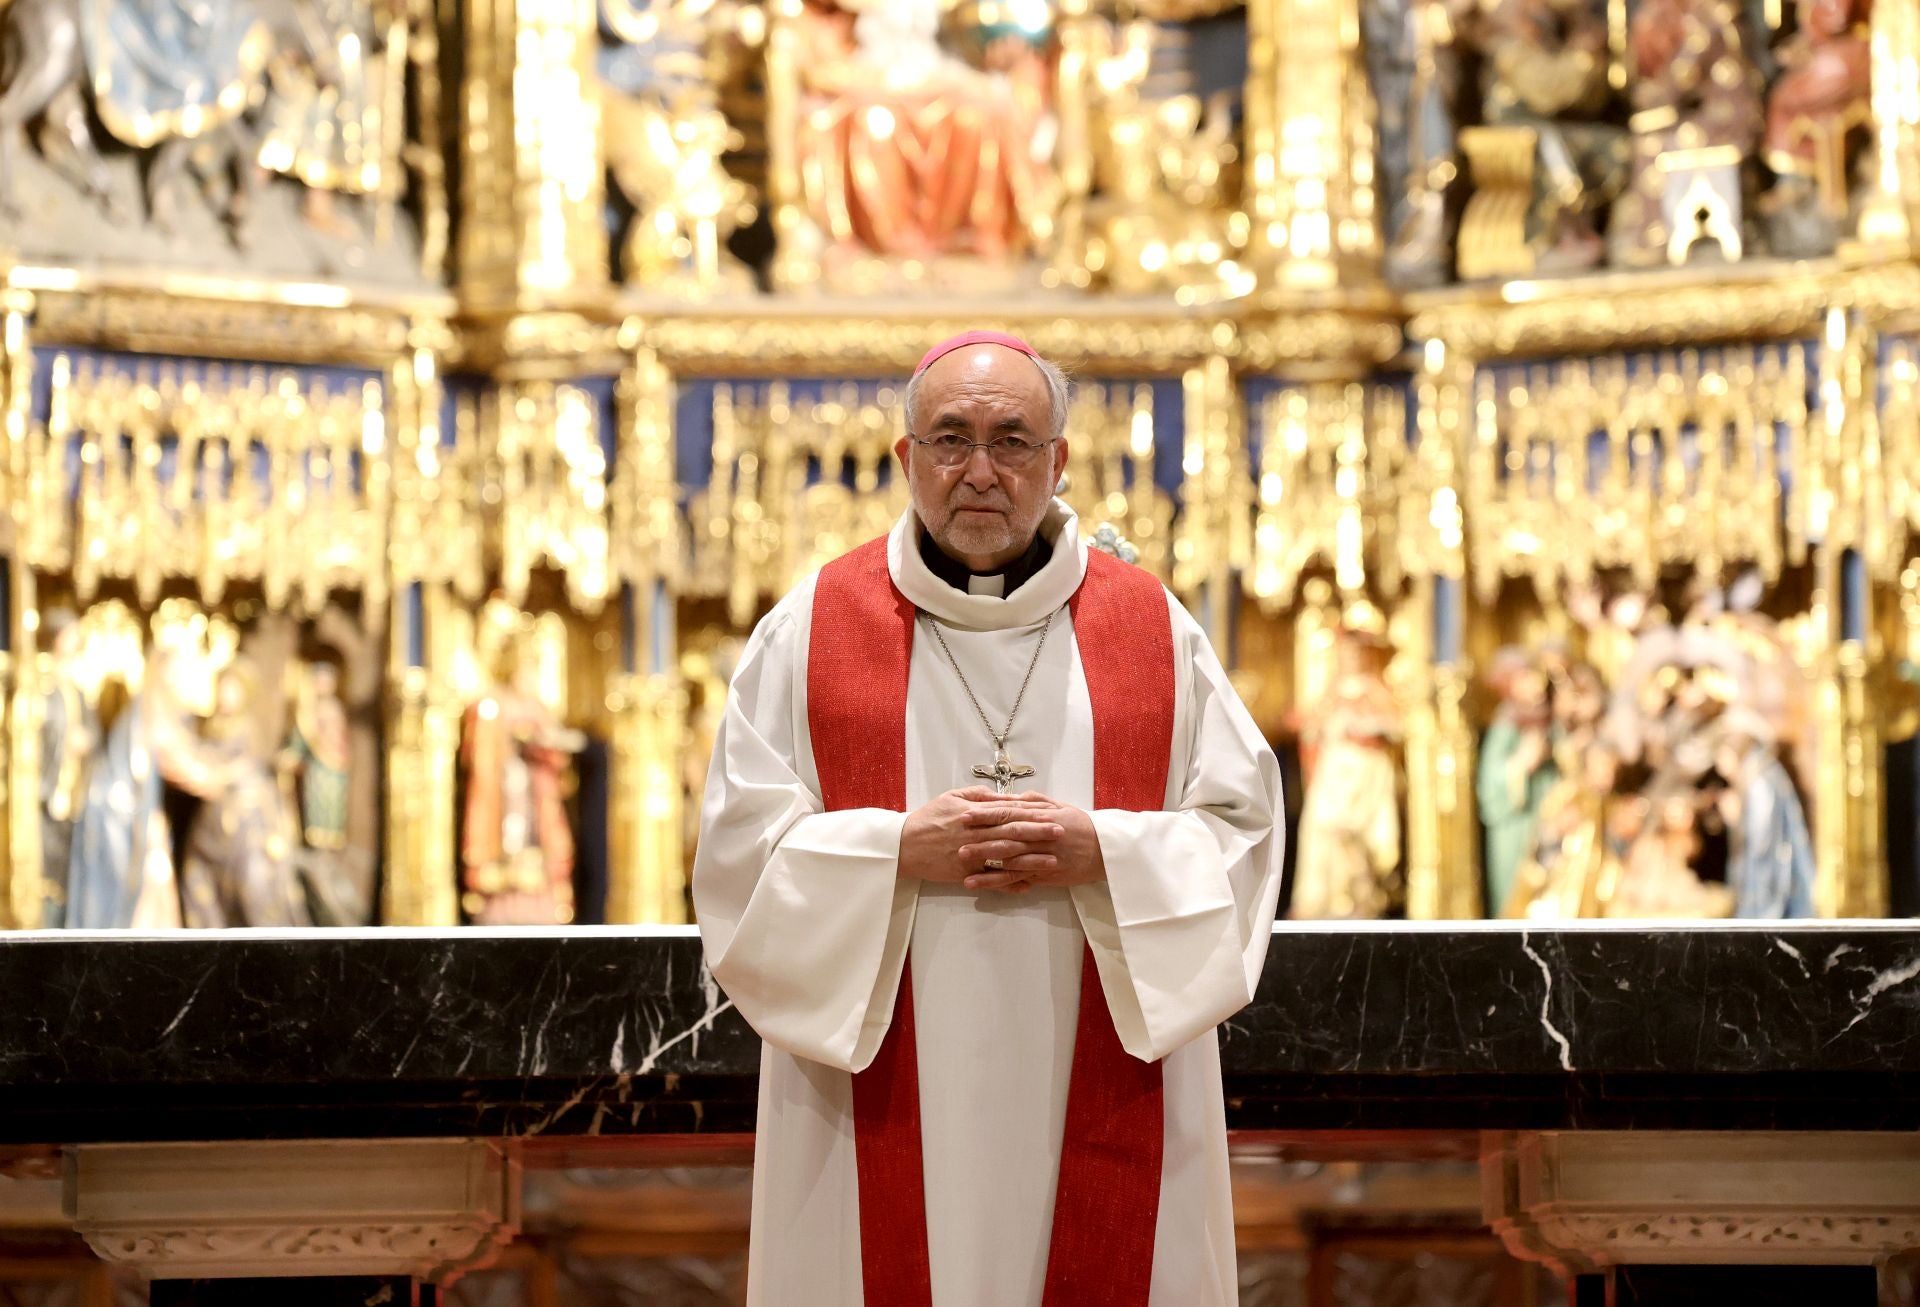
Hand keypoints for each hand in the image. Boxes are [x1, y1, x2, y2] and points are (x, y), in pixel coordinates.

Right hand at [899, 787, 1063, 887]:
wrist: (903, 846)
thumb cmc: (928, 819)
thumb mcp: (950, 798)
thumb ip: (978, 796)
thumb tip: (1001, 795)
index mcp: (972, 813)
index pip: (1007, 811)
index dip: (1031, 812)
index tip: (1051, 812)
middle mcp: (974, 834)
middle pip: (1011, 832)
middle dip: (1038, 832)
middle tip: (1061, 832)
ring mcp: (970, 856)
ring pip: (1006, 857)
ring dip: (1031, 859)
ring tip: (1053, 860)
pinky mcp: (965, 874)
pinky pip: (990, 880)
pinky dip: (1009, 883)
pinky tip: (1028, 885)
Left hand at [958, 791, 1105, 893]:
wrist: (1106, 851)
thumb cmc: (1081, 826)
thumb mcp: (1060, 807)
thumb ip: (1034, 801)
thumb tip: (1012, 797)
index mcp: (1041, 816)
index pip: (1009, 813)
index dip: (986, 814)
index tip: (965, 814)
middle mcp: (1040, 835)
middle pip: (1005, 835)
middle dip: (979, 836)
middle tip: (955, 837)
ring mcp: (1042, 856)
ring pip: (1009, 857)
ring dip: (984, 860)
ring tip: (962, 862)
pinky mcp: (1044, 874)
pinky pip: (1017, 878)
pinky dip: (997, 881)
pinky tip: (979, 883)